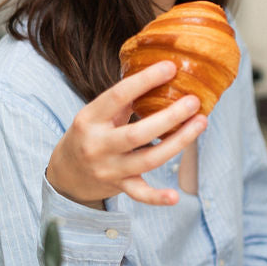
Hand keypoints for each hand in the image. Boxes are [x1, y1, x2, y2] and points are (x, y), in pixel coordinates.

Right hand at [45, 61, 206, 208]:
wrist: (65, 173)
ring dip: (177, 143)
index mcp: (89, 119)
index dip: (145, 81)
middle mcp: (97, 146)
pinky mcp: (118, 186)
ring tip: (200, 123)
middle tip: (193, 101)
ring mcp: (108, 169)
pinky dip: (157, 198)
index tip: (171, 67)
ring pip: (147, 160)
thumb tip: (162, 73)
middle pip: (137, 133)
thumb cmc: (90, 133)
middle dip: (169, 117)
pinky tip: (175, 197)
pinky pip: (139, 194)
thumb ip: (124, 99)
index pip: (118, 96)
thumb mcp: (97, 113)